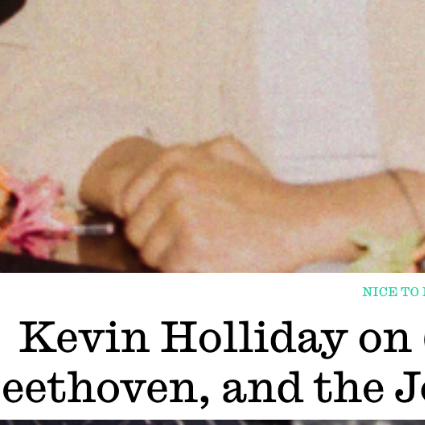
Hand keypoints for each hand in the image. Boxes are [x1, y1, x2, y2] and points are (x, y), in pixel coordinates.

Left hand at [116, 136, 314, 271]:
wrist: (296, 222)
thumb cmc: (264, 194)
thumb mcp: (229, 151)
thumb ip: (188, 155)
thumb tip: (152, 179)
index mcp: (177, 159)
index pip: (128, 198)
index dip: (145, 218)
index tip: (168, 224)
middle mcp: (175, 182)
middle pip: (136, 230)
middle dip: (159, 240)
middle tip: (196, 237)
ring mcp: (181, 214)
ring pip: (150, 253)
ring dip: (174, 259)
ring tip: (208, 247)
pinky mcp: (190, 246)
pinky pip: (167, 271)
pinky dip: (187, 273)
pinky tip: (212, 260)